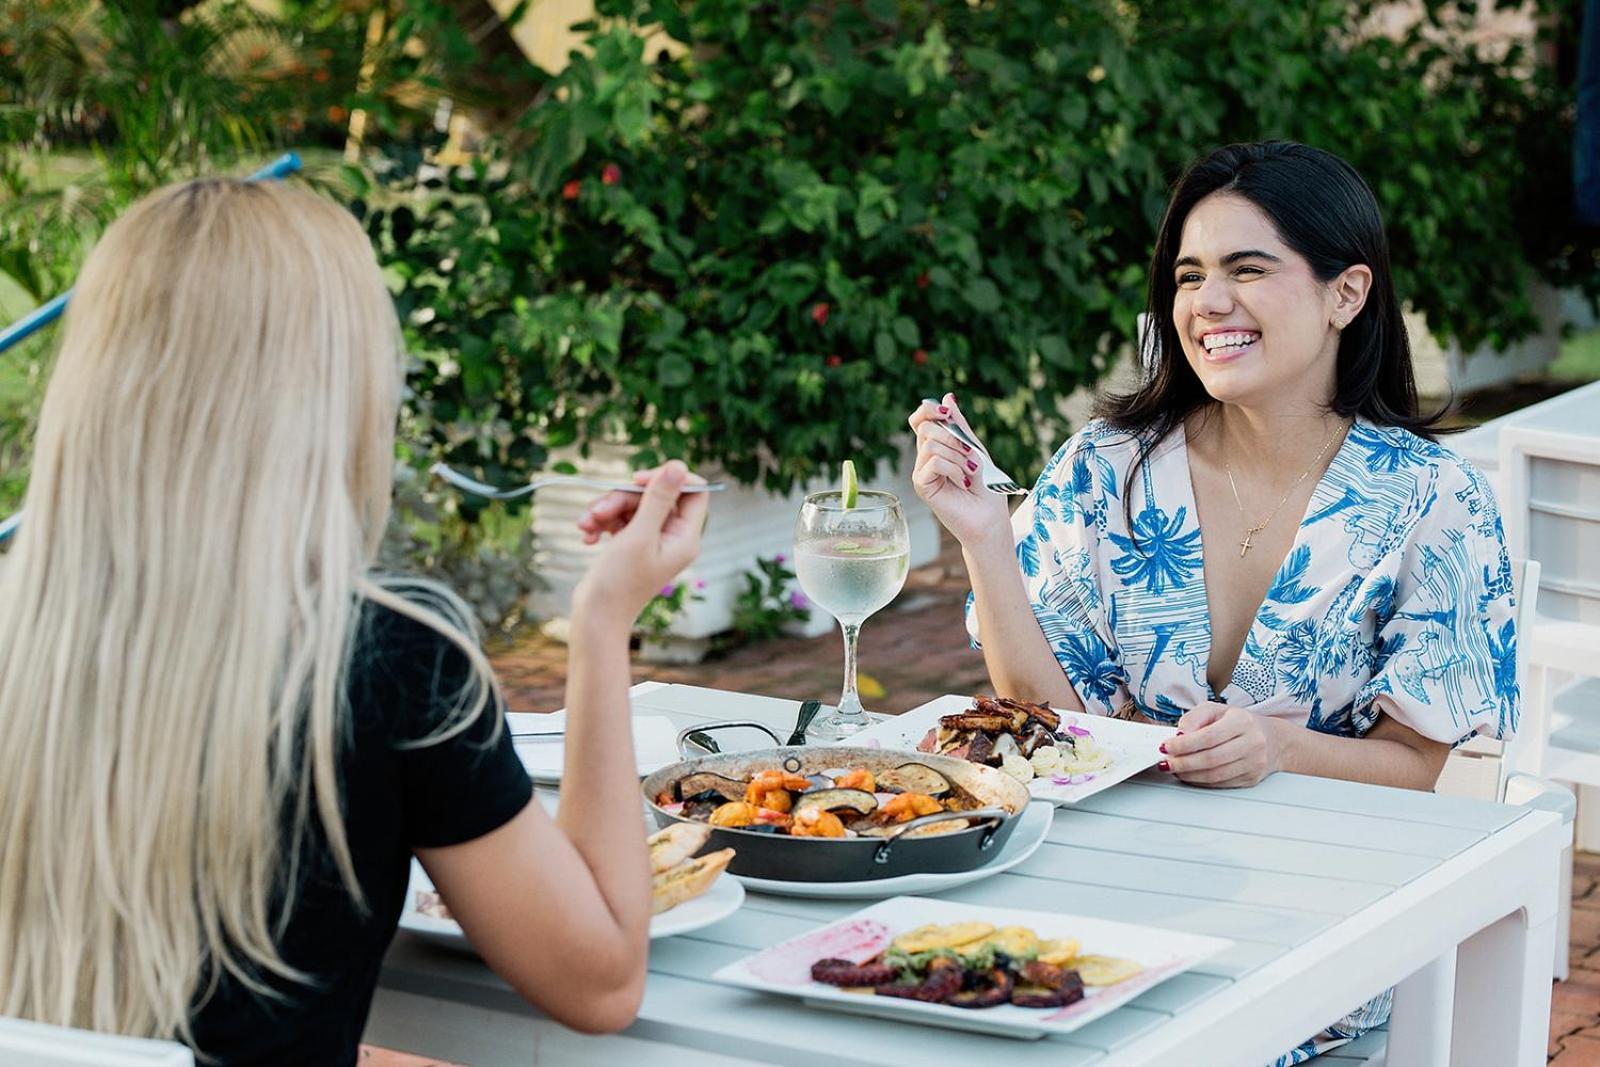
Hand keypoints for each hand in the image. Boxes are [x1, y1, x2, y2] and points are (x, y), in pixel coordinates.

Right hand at [573, 460, 707, 619]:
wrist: (595, 618)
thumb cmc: (619, 582)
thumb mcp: (639, 535)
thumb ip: (659, 499)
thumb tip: (678, 465)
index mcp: (686, 537)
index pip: (692, 490)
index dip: (666, 478)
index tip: (637, 480)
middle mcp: (673, 537)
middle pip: (655, 495)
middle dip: (621, 498)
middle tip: (597, 512)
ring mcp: (652, 540)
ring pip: (633, 504)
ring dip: (605, 510)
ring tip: (586, 526)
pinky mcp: (632, 543)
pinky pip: (620, 518)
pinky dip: (602, 522)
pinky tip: (587, 535)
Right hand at [907, 392, 1011, 547]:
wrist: (989, 517)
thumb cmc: (985, 485)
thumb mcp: (974, 448)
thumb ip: (959, 425)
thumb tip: (947, 396)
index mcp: (937, 445)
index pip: (920, 419)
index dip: (929, 409)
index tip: (946, 412)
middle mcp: (925, 457)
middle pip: (925, 427)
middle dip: (952, 437)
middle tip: (970, 455)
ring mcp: (922, 471)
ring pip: (930, 444)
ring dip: (957, 456)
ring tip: (969, 473)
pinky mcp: (922, 485)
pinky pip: (933, 462)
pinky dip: (953, 469)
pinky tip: (963, 482)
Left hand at [1161, 702, 1284, 787]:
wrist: (1273, 740)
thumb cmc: (1239, 722)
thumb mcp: (1216, 710)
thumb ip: (1194, 718)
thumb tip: (1179, 735)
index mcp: (1242, 721)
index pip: (1208, 736)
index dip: (1184, 744)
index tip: (1166, 746)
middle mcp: (1252, 743)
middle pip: (1211, 759)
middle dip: (1183, 762)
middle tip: (1165, 762)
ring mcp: (1254, 763)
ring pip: (1215, 775)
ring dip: (1189, 774)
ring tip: (1174, 768)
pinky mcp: (1251, 779)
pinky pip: (1221, 784)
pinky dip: (1200, 781)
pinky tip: (1189, 775)